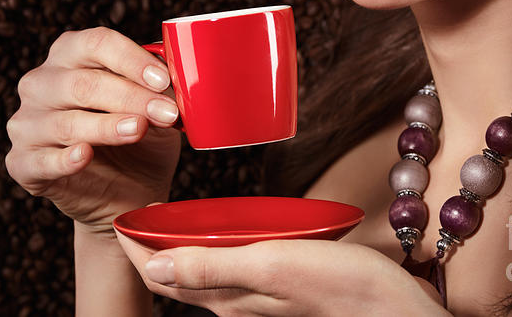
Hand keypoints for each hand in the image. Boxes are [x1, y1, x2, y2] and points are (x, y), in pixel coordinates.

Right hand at [5, 27, 181, 233]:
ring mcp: (27, 123)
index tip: (163, 79)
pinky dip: (66, 158)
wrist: (129, 192)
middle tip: (167, 112)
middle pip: (84, 83)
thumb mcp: (157, 105)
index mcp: (70, 55)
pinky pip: (42, 160)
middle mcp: (41, 83)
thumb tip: (179, 72)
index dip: (131, 59)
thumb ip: (161, 86)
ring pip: (67, 121)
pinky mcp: (23, 162)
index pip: (96, 43)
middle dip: (131, 97)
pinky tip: (86, 156)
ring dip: (108, 126)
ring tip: (138, 129)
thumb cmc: (140, 136)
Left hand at [115, 231, 448, 315]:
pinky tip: (222, 223)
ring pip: (199, 266)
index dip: (133, 244)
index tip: (119, 211)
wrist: (391, 307)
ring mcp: (253, 293)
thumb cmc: (338, 286)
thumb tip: (153, 268)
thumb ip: (211, 268)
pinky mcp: (275, 284)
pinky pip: (227, 263)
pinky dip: (209, 242)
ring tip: (168, 210)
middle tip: (138, 204)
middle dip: (149, 242)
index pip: (157, 273)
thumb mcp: (270, 266)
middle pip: (173, 269)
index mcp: (223, 296)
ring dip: (176, 241)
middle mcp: (231, 299)